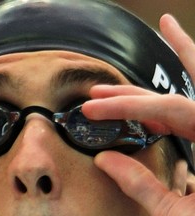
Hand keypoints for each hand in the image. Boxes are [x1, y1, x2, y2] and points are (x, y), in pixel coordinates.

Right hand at [83, 14, 194, 215]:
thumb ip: (142, 186)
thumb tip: (104, 160)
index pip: (170, 108)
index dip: (128, 105)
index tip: (93, 108)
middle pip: (180, 92)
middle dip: (132, 92)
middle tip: (97, 93)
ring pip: (184, 96)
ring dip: (147, 93)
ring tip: (114, 92)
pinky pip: (185, 116)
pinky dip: (161, 112)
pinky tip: (143, 114)